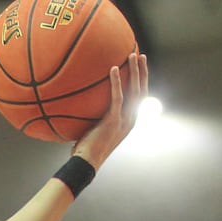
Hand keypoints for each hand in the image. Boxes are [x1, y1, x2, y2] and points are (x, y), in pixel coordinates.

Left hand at [71, 52, 147, 168]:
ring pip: (135, 90)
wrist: (85, 164)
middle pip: (142, 90)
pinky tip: (112, 69)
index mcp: (128, 121)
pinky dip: (116, 82)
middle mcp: (130, 119)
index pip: (139, 98)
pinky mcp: (114, 120)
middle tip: (141, 55)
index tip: (140, 68)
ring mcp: (124, 120)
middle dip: (143, 71)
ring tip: (133, 55)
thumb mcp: (92, 131)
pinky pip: (117, 97)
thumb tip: (79, 106)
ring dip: (135, 71)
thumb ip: (93, 118)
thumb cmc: (84, 150)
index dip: (141, 82)